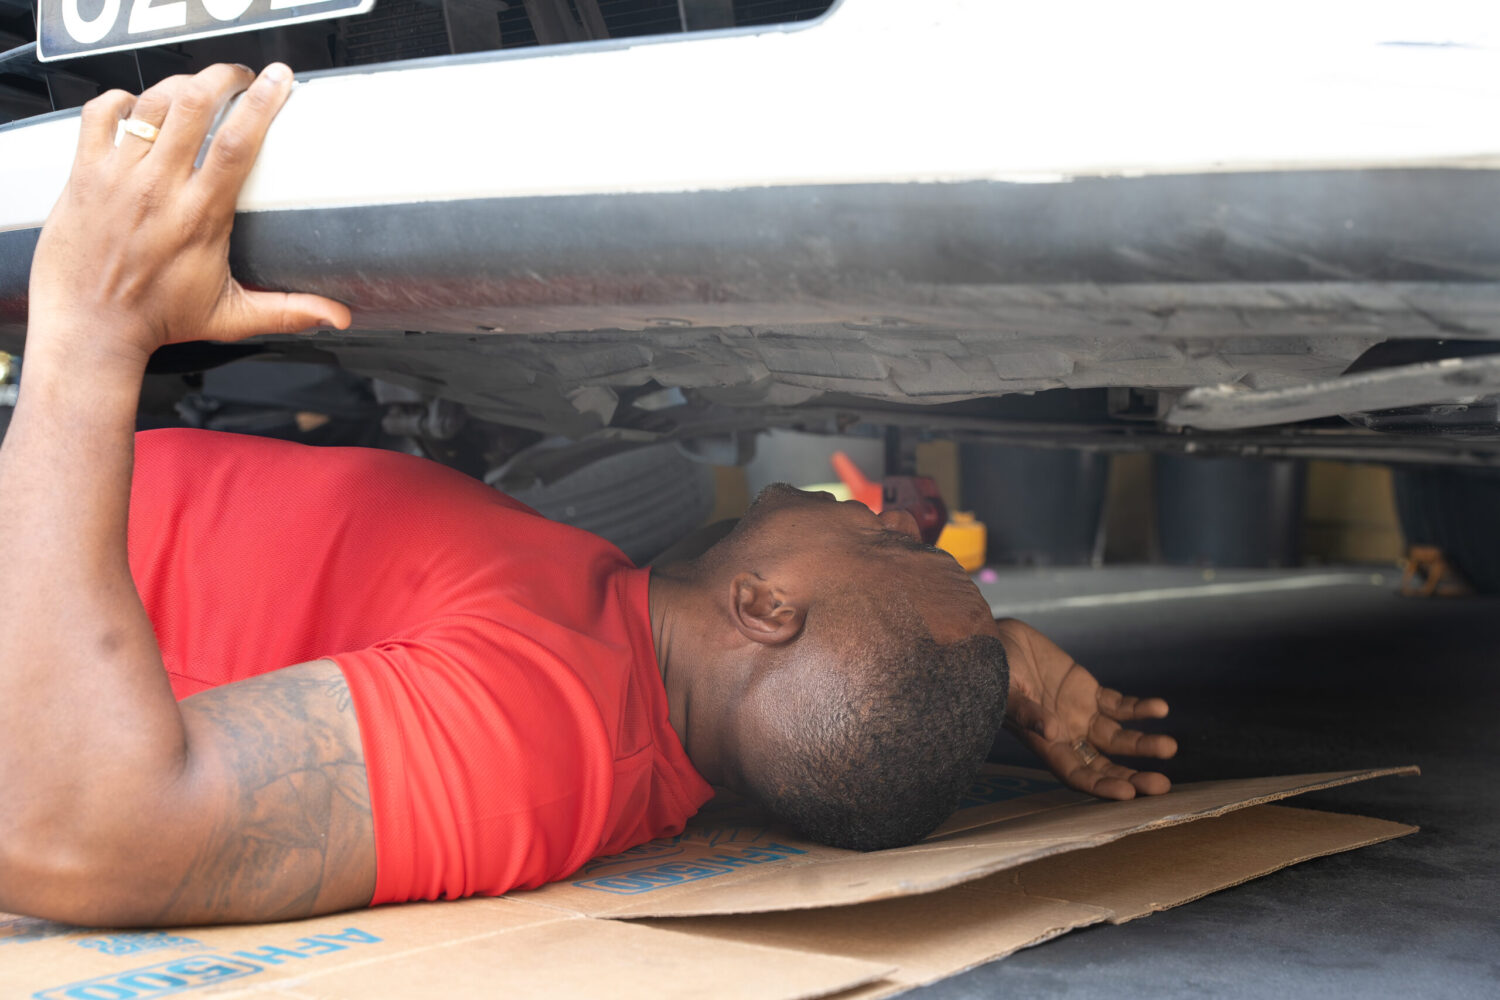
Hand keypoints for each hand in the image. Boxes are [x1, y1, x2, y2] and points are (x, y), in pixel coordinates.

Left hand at [27, 63, 349, 366]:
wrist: (91, 326)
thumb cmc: (155, 319)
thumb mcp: (231, 317)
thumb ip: (287, 311)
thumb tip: (336, 317)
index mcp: (199, 217)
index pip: (237, 143)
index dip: (262, 103)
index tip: (278, 82)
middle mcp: (158, 189)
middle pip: (193, 105)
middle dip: (222, 77)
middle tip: (240, 77)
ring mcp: (118, 176)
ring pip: (150, 103)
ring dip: (179, 84)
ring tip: (198, 87)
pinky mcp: (85, 174)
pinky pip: (100, 115)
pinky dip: (122, 100)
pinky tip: (139, 105)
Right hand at [995, 618, 1175, 798]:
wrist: (996, 641)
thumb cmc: (992, 671)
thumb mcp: (1006, 692)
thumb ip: (1028, 713)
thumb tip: (1053, 733)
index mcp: (1045, 744)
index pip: (1077, 775)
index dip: (1102, 786)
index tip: (1128, 794)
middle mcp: (1067, 736)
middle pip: (1105, 765)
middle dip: (1133, 777)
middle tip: (1161, 786)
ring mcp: (1081, 714)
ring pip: (1119, 738)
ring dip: (1143, 744)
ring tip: (1169, 746)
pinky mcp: (1089, 691)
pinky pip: (1120, 705)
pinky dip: (1140, 709)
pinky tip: (1159, 708)